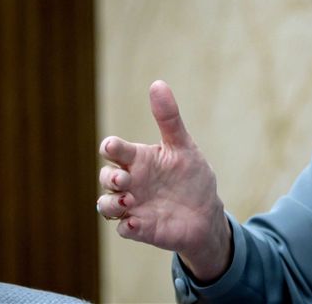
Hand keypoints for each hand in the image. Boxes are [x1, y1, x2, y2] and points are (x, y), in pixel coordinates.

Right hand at [97, 80, 231, 281]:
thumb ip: (169, 118)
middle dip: (109, 178)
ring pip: (106, 204)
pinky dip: (127, 226)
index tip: (112, 147)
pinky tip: (136, 223)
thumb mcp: (183, 145)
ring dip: (111, 204)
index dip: (110, 148)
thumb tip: (157, 83)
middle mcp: (131, 182)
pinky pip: (124, 229)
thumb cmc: (191, 176)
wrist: (206, 211)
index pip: (115, 150)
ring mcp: (133, 206)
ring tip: (129, 202)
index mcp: (139, 159)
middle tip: (124, 179)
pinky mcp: (140, 228)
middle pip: (105, 178)